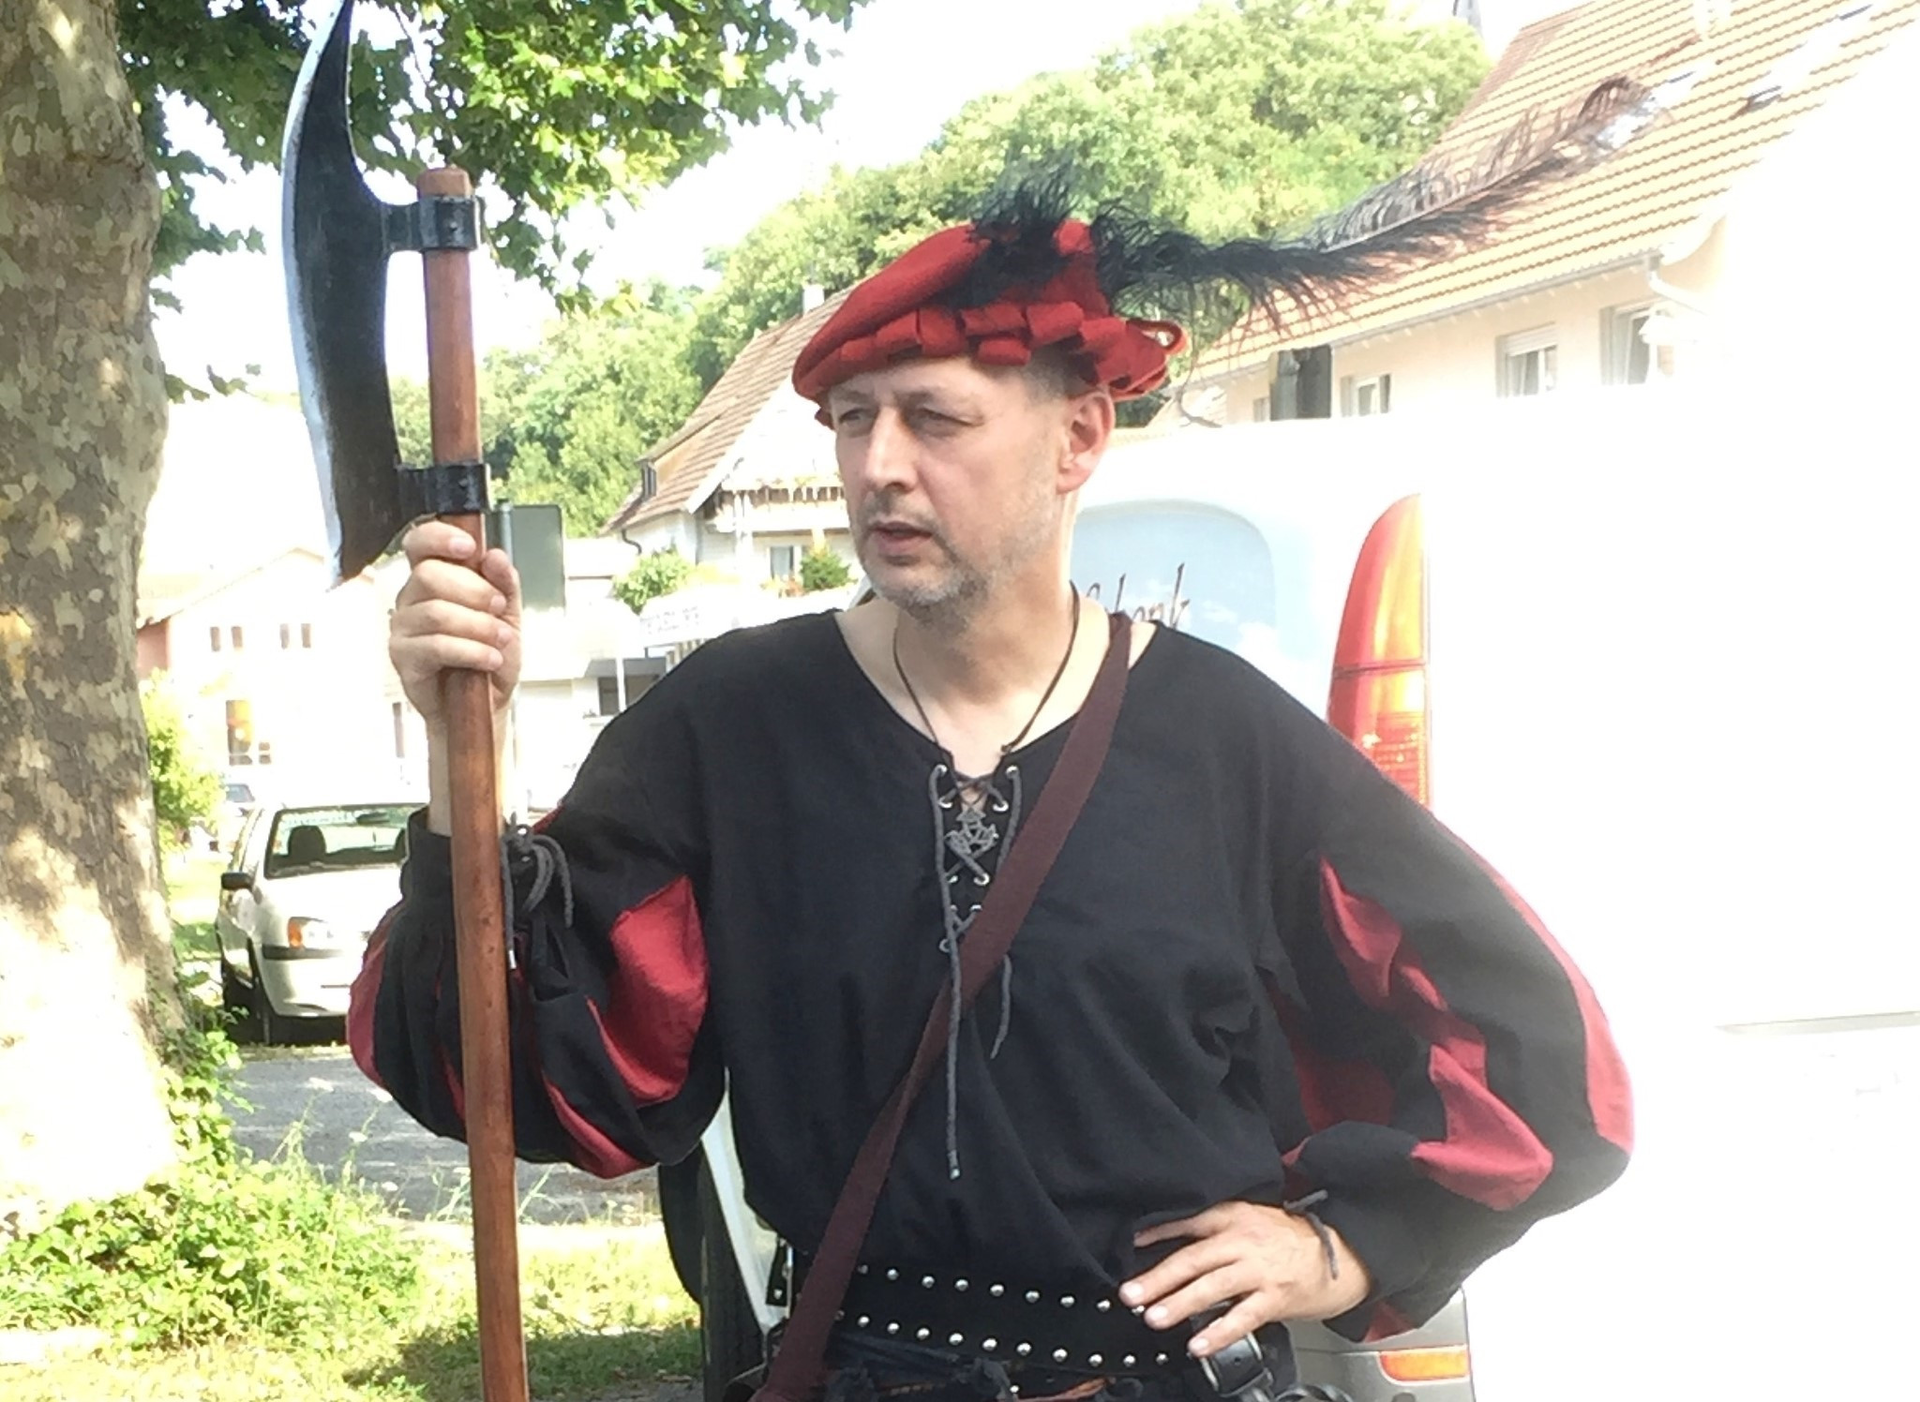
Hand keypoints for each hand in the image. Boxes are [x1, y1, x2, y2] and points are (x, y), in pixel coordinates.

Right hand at [388, 521, 521, 728]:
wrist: (485, 705)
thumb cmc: (489, 657)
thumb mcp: (508, 616)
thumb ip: (505, 584)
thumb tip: (495, 556)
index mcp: (433, 578)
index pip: (420, 542)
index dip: (439, 537)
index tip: (468, 548)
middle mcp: (411, 598)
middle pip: (429, 575)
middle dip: (474, 591)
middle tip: (498, 609)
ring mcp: (403, 627)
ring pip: (436, 612)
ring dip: (478, 626)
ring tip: (500, 640)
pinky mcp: (402, 657)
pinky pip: (435, 646)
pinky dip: (471, 651)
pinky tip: (490, 659)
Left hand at [1120, 1202, 1371, 1358]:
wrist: (1342, 1252)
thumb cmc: (1292, 1238)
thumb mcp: (1252, 1219)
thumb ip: (1216, 1229)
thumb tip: (1172, 1242)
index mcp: (1234, 1217)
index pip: (1189, 1222)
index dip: (1158, 1233)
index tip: (1130, 1245)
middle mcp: (1244, 1241)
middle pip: (1193, 1259)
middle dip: (1159, 1277)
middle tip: (1132, 1293)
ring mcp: (1259, 1271)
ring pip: (1213, 1288)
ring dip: (1180, 1304)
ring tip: (1155, 1317)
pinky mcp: (1275, 1298)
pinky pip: (1242, 1317)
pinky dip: (1218, 1332)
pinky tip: (1198, 1344)